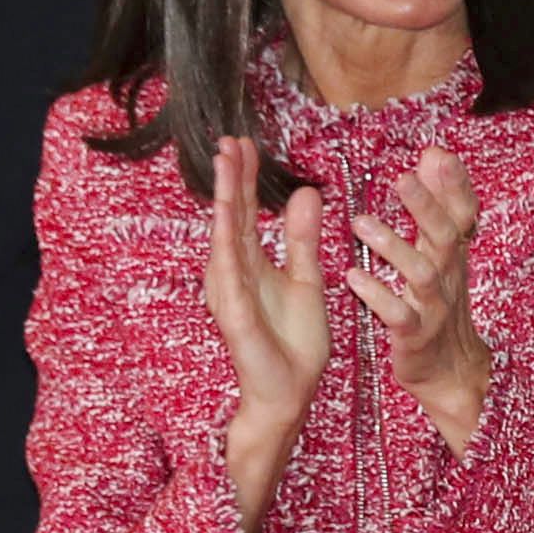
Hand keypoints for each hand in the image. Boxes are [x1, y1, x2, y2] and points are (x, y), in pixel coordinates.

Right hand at [204, 136, 327, 532]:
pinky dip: (228, 243)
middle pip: (232, 215)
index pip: (247, 212)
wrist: (290, 393)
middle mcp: (233, 272)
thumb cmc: (294, 343)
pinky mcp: (235, 314)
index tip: (246, 143)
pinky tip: (229, 215)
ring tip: (227, 163)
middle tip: (230, 139)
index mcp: (251, 263)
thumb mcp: (308, 280)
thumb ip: (303, 240)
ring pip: (226, 236)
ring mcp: (230, 292)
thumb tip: (308, 193)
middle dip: (230, 178)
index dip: (245, 178)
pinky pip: (230, 273)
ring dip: (225, 199)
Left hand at [348, 147, 489, 452]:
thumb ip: (437, 205)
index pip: (463, 212)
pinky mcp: (415, 336)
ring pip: (421, 273)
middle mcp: (448, 275)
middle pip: (444, 235)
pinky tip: (354, 278)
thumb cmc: (438, 304)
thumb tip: (434, 154)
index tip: (436, 154)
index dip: (455, 185)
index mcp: (452, 253)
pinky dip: (378, 297)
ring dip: (393, 247)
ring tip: (361, 223)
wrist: (449, 370)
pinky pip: (400, 316)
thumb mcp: (443, 253)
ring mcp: (434, 306)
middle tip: (403, 177)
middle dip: (426, 206)